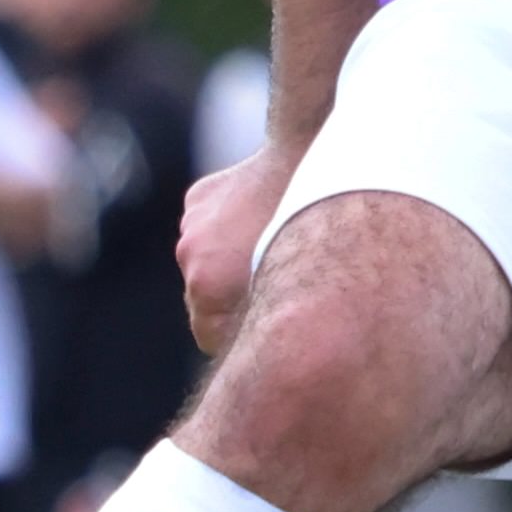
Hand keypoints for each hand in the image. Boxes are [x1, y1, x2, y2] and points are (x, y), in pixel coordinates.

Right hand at [179, 140, 302, 352]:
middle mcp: (191, 255)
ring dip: (234, 262)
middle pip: (206, 300)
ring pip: (211, 262)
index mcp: (208, 285)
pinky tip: (268, 220)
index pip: (209, 336)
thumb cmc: (320, 232)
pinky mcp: (201, 197)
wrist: (316, 153)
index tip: (269, 335)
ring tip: (277, 249)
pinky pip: (214, 228)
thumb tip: (273, 358)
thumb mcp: (303, 292)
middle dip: (235, 301)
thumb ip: (274, 326)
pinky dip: (234, 230)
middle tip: (279, 292)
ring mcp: (193, 223)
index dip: (240, 337)